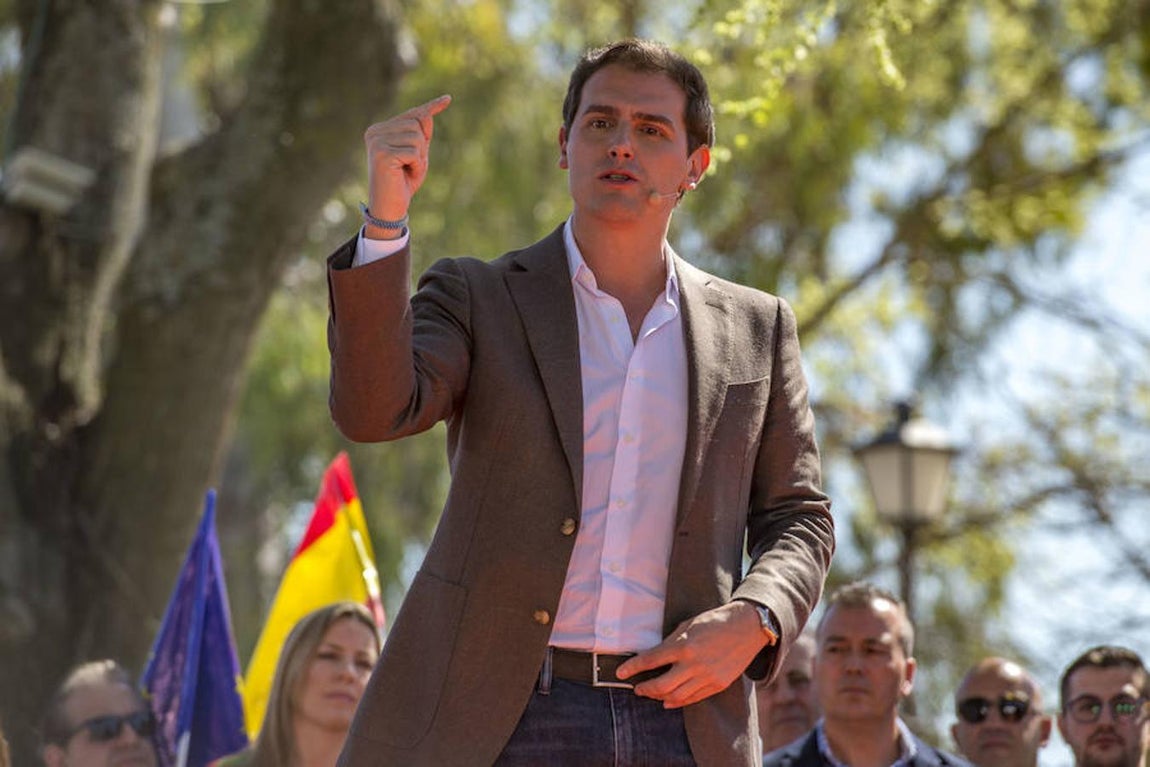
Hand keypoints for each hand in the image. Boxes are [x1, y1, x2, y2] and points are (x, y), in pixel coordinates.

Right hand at [363, 95, 451, 233]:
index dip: (431, 107)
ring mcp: (376, 142)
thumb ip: (421, 134)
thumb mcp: (417, 154)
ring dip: (420, 158)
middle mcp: (375, 132)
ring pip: (417, 138)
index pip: (411, 114)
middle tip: (410, 166)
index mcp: (380, 129)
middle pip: (417, 124)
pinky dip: (417, 166)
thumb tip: (428, 113)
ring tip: (407, 171)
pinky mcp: (381, 154)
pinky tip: (405, 175)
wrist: (390, 208)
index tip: (448, 99)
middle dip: (422, 147)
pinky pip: (414, 152)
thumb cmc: (404, 182)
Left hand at [616, 601, 768, 708]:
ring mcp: (707, 676)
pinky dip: (678, 702)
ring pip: (676, 696)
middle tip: (637, 688)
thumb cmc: (715, 621)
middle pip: (661, 685)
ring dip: (659, 697)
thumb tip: (655, 656)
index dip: (632, 668)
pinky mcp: (718, 684)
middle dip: (645, 689)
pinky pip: (693, 699)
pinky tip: (669, 701)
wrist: (747, 627)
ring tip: (651, 694)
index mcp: (683, 645)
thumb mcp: (688, 625)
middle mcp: (693, 664)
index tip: (620, 673)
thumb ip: (671, 642)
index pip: (650, 661)